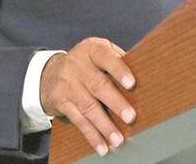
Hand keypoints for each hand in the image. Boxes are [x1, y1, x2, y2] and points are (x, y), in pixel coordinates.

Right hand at [40, 37, 136, 156]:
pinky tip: (102, 146)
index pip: (106, 57)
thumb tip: (145, 77)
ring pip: (88, 106)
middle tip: (130, 117)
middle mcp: (77, 65)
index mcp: (91, 49)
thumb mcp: (99, 53)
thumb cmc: (87, 64)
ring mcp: (67, 83)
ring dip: (105, 126)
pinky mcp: (61, 102)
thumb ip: (117, 60)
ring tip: (118, 139)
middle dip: (115, 103)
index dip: (119, 70)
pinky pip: (78, 120)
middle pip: (98, 85)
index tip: (132, 84)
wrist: (50, 73)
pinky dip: (92, 135)